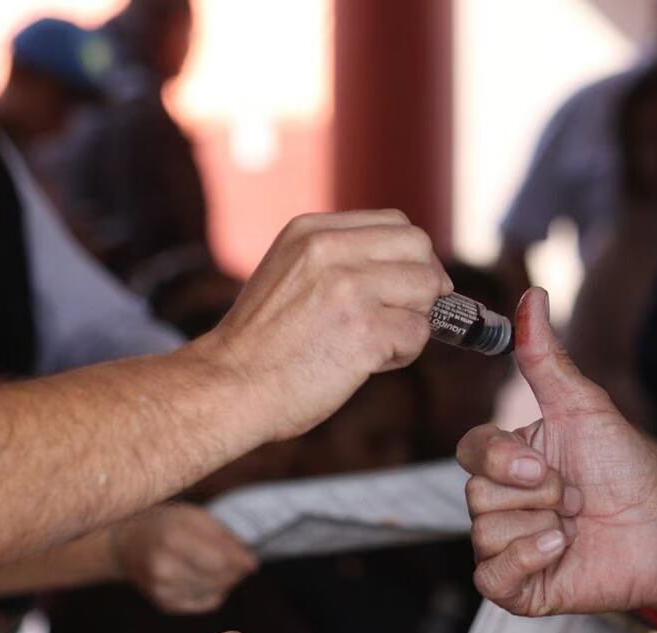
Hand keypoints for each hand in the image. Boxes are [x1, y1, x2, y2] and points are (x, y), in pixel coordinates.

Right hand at [112, 503, 257, 613]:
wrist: (127, 543)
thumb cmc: (165, 524)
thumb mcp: (194, 516)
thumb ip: (224, 536)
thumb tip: (250, 561)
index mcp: (173, 540)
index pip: (220, 560)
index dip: (241, 562)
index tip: (252, 560)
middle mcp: (164, 568)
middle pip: (218, 579)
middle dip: (236, 572)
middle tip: (241, 562)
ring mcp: (162, 590)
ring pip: (214, 593)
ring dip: (227, 582)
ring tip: (223, 567)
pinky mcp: (164, 605)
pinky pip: (204, 604)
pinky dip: (214, 592)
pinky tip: (209, 579)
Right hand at [199, 210, 450, 442]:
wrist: (229, 386)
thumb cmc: (261, 343)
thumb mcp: (289, 273)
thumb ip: (336, 259)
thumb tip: (406, 267)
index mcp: (311, 231)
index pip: (395, 223)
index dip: (410, 256)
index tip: (405, 285)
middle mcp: (330, 250)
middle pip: (419, 247)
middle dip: (423, 283)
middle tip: (404, 314)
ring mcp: (350, 287)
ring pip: (427, 288)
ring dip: (414, 319)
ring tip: (378, 343)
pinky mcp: (366, 330)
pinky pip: (418, 333)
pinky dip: (403, 353)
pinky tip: (368, 364)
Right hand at [457, 288, 656, 626]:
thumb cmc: (626, 468)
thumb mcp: (582, 405)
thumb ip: (545, 356)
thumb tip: (531, 297)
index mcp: (510, 458)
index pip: (470, 451)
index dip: (504, 459)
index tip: (547, 465)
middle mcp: (503, 500)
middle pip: (475, 494)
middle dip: (535, 494)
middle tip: (574, 496)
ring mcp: (508, 543)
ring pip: (483, 532)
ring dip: (540, 526)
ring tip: (574, 525)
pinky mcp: (518, 586)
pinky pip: (491, 576)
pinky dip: (527, 560)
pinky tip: (561, 549)